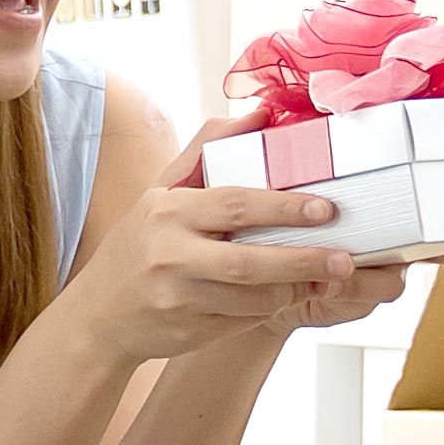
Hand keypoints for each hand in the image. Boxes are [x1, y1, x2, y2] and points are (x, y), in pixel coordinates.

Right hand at [62, 135, 371, 366]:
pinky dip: (272, 309)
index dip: (283, 208)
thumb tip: (261, 112)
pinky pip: (243, 321)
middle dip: (302, 260)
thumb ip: (208, 148)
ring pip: (253, 299)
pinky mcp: (189, 332)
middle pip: (248, 261)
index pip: (234, 205)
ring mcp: (178, 299)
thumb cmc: (138, 243)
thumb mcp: (162, 191)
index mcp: (166, 213)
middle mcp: (169, 255)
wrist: (98, 315)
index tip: (325, 209)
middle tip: (345, 258)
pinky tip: (292, 296)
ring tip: (329, 278)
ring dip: (295, 289)